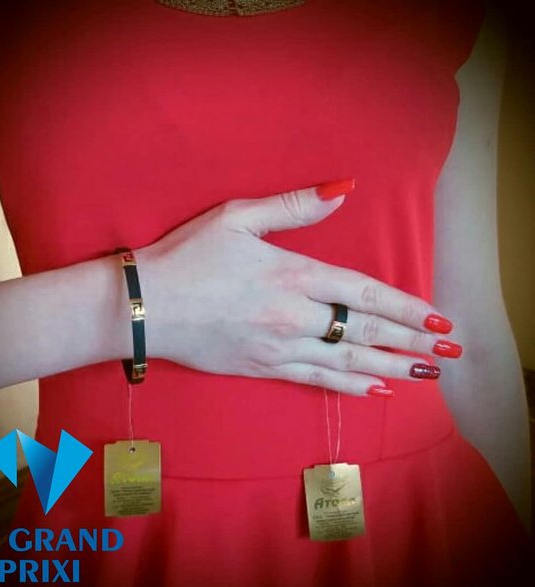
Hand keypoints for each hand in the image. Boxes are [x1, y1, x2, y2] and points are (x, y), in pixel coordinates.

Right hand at [135, 180, 461, 396]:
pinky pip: (315, 380)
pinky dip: (348, 386)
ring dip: (390, 367)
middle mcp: (292, 315)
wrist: (144, 307)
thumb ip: (292, 206)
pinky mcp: (262, 369)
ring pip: (346, 362)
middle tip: (447, 352)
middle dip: (409, 341)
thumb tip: (343, 190)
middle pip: (363, 331)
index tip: (436, 317)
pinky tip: (374, 389)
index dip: (403, 306)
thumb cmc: (186, 256)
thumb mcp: (235, 218)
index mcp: (291, 273)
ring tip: (424, 374)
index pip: (362, 292)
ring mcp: (278, 348)